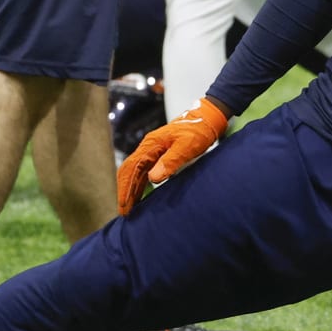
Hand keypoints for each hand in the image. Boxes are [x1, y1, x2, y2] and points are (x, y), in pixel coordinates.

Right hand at [116, 97, 228, 214]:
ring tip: (129, 208)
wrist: (206, 118)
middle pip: (129, 170)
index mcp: (151, 144)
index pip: (132, 168)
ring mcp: (153, 151)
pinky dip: (139, 184)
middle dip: (124, 191)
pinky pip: (144, 171)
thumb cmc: (198, 130)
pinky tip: (139, 195)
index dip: (126, 187)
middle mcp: (148, 147)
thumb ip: (170, 161)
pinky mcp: (159, 155)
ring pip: (135, 172)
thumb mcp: (187, 146)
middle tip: (124, 211)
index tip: (125, 204)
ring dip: (130, 189)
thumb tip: (153, 178)